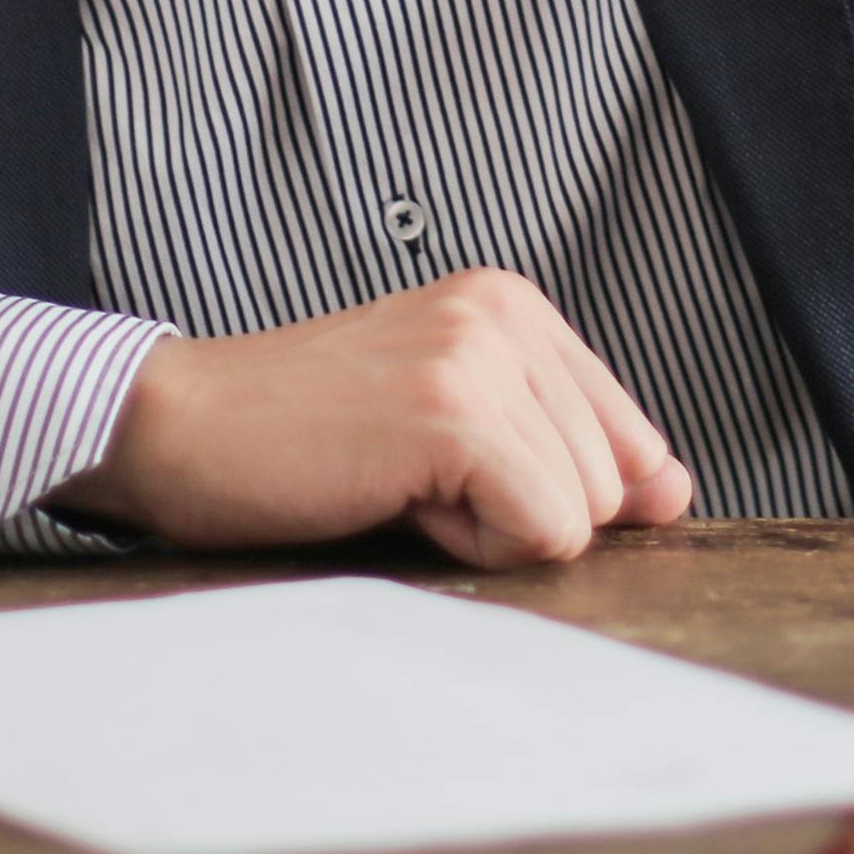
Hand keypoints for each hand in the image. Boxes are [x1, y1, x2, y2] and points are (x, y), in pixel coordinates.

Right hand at [56, 267, 694, 566]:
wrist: (177, 428)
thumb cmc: (297, 441)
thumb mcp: (448, 431)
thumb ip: (563, 450)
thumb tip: (676, 492)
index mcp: (511, 305)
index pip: (628, 436)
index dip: (560, 492)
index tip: (461, 481)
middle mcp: (507, 313)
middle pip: (612, 481)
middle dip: (517, 512)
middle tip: (407, 479)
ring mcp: (482, 356)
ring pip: (583, 512)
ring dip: (491, 532)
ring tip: (395, 483)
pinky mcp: (456, 412)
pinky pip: (543, 531)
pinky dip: (474, 548)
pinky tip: (395, 500)